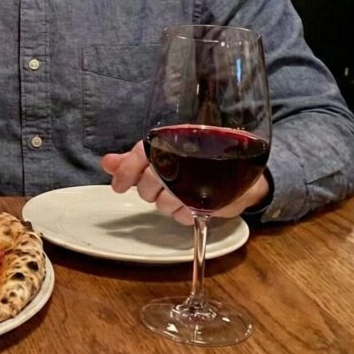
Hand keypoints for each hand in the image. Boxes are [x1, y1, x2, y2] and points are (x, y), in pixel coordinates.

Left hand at [101, 141, 269, 225]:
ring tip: (175, 197)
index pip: (142, 152)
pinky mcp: (219, 198)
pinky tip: (187, 206)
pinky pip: (186, 214)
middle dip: (147, 190)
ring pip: (166, 200)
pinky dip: (182, 214)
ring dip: (165, 203)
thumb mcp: (164, 157)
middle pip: (152, 179)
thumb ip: (134, 160)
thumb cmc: (199, 162)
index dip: (127, 169)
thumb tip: (107, 163)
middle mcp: (188, 155)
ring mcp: (204, 177)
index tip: (117, 186)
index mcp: (173, 139)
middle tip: (154, 191)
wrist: (247, 172)